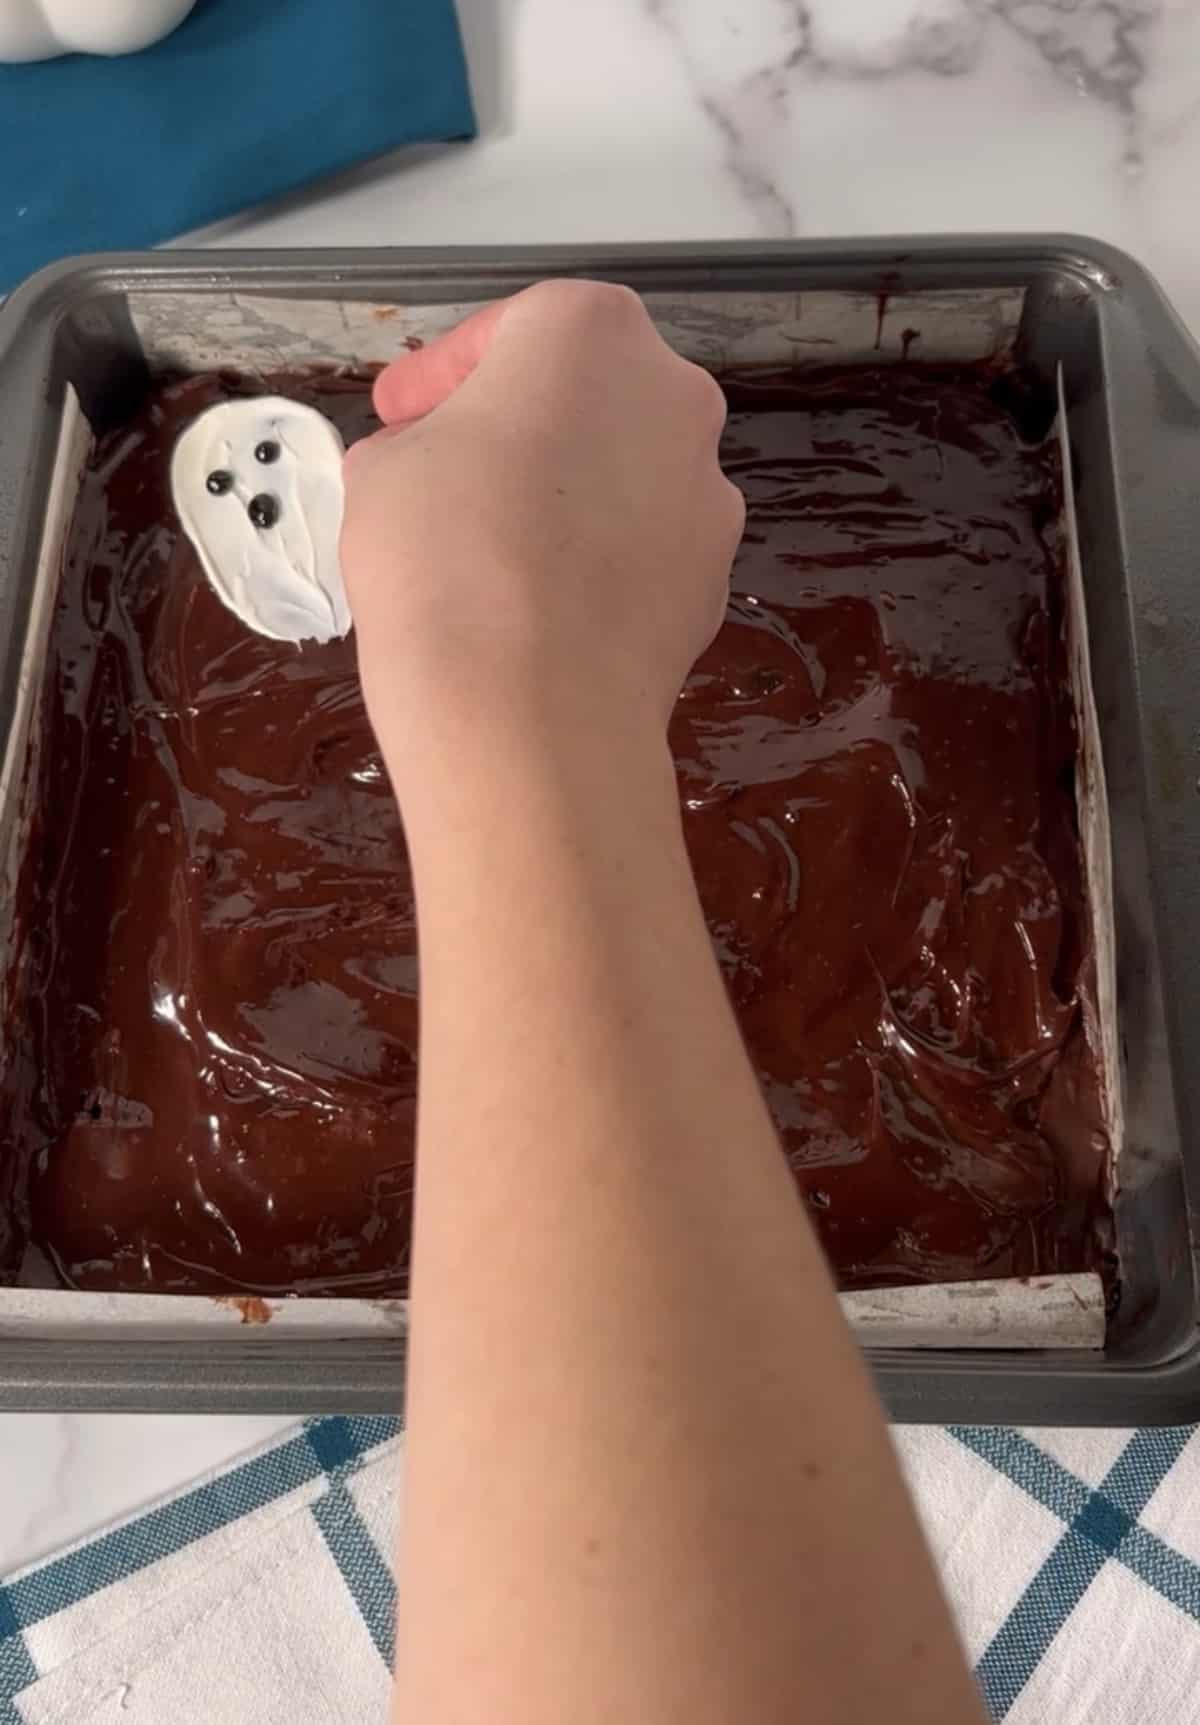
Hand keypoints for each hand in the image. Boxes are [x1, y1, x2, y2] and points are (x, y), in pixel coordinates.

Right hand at [340, 281, 743, 769]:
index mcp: (594, 333)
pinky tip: (539, 611)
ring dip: (563, 498)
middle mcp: (675, 397)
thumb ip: (414, 445)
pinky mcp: (713, 583)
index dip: (442, 375)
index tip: (397, 413)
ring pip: (620, 476)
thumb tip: (432, 468)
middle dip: (513, 429)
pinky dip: (596, 564)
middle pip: (582, 397)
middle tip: (445, 473)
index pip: (511, 329)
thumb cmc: (444, 556)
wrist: (529, 713)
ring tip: (491, 553)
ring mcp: (708, 495)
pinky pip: (641, 552)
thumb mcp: (383, 470)